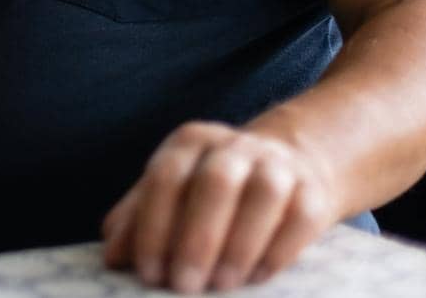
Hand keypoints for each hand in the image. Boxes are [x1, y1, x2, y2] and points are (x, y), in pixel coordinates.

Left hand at [101, 121, 341, 292]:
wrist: (287, 167)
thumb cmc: (212, 192)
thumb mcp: (172, 195)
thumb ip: (138, 220)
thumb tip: (113, 258)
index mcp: (190, 142)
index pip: (166, 177)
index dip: (154, 226)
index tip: (149, 274)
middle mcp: (234, 145)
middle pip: (215, 182)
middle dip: (196, 238)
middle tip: (184, 286)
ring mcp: (277, 164)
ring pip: (263, 195)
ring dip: (240, 245)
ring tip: (222, 286)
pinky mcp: (312, 190)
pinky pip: (300, 217)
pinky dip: (278, 250)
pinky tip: (258, 278)